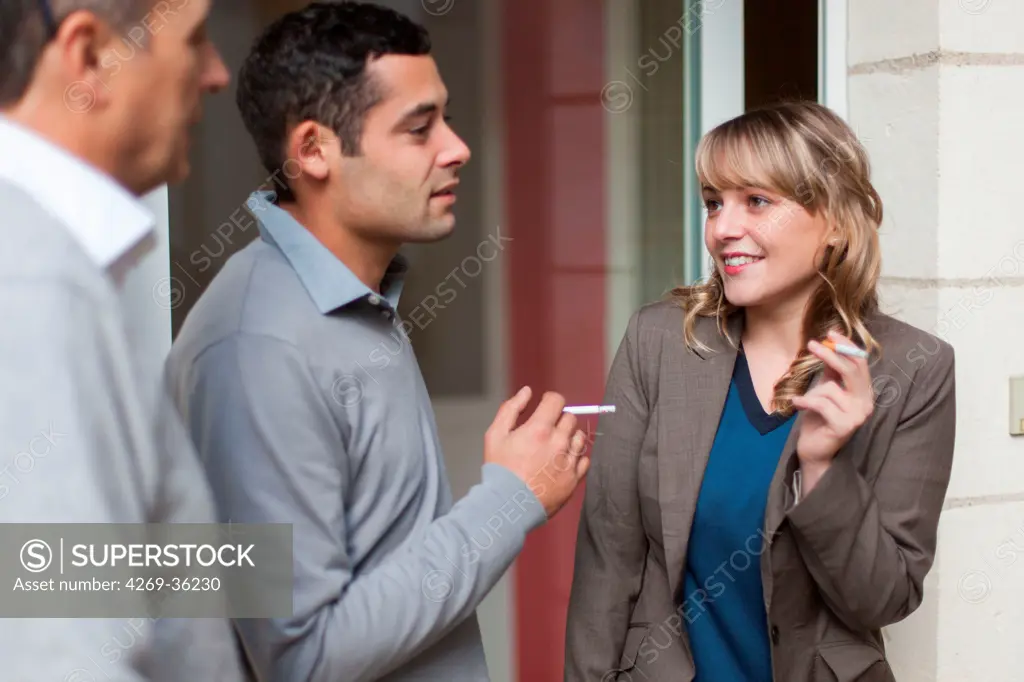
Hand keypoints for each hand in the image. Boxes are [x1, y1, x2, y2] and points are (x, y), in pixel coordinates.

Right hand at [484, 386, 589, 517]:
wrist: (508, 505)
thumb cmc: (500, 471)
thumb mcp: (495, 435)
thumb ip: (511, 408)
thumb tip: (527, 392)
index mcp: (539, 429)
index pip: (557, 400)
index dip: (550, 401)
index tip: (545, 408)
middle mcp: (558, 443)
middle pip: (569, 418)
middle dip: (558, 419)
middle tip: (544, 432)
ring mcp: (568, 462)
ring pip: (579, 437)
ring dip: (568, 437)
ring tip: (552, 448)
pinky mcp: (574, 479)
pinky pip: (584, 459)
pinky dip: (575, 458)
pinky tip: (560, 462)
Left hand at [791, 331, 873, 468]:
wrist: (815, 449)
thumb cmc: (819, 418)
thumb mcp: (825, 390)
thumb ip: (830, 371)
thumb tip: (829, 343)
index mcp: (864, 392)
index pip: (860, 363)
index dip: (846, 346)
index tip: (830, 332)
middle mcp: (866, 402)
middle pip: (851, 371)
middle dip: (830, 355)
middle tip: (811, 344)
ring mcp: (857, 416)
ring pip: (831, 389)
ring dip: (812, 392)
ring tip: (805, 402)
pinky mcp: (844, 426)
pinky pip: (821, 404)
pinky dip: (805, 402)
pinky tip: (797, 404)